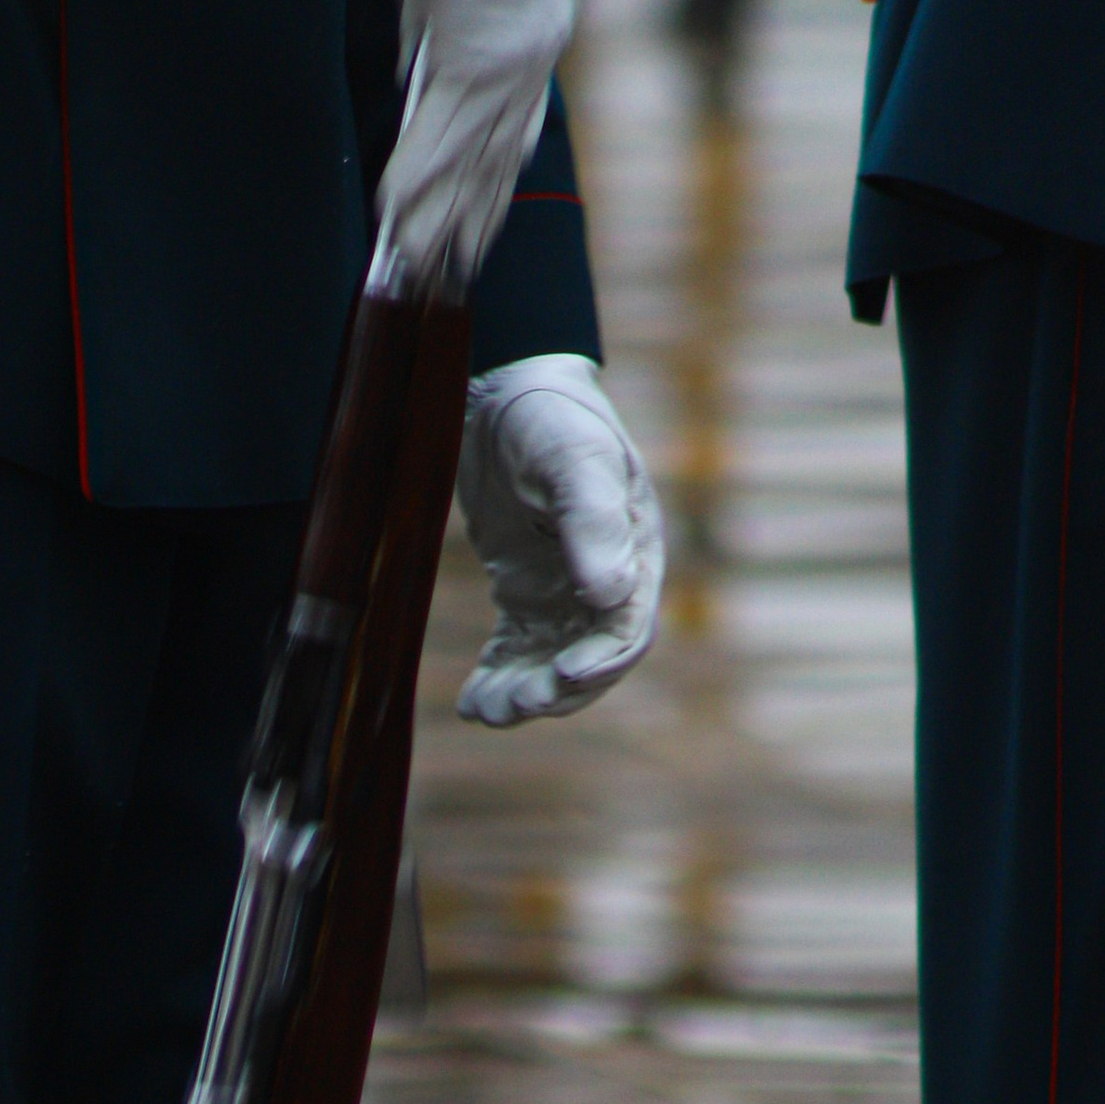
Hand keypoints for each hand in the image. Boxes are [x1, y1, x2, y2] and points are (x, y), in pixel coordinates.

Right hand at [373, 0, 575, 300]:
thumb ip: (442, 36)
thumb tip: (415, 78)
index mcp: (540, 33)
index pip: (518, 131)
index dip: (498, 186)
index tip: (485, 225)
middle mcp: (534, 59)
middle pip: (501, 162)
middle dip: (475, 222)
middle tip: (456, 272)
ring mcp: (508, 65)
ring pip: (472, 164)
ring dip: (440, 220)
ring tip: (420, 265)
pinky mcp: (473, 62)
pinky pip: (438, 139)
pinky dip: (414, 180)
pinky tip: (392, 218)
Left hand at [456, 353, 663, 726]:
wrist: (502, 392)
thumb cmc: (550, 418)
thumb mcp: (573, 461)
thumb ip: (592, 524)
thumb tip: (609, 595)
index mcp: (634, 552)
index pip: (626, 628)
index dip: (597, 662)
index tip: (560, 677)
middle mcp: (606, 581)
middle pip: (590, 660)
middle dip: (554, 691)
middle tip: (511, 704)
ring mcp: (564, 592)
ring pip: (551, 665)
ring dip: (522, 696)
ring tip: (482, 711)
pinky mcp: (524, 594)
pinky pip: (518, 652)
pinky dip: (498, 678)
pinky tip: (470, 700)